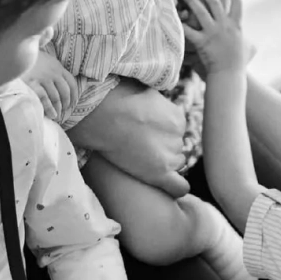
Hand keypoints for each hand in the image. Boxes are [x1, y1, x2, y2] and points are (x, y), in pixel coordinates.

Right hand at [23, 50, 77, 121]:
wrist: (15, 53)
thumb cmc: (30, 59)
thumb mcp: (46, 60)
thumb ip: (54, 69)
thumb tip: (61, 82)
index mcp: (57, 67)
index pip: (71, 82)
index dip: (74, 95)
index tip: (73, 103)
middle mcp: (53, 73)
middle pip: (65, 91)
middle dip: (66, 103)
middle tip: (64, 111)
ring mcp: (43, 78)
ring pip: (56, 97)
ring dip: (58, 108)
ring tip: (57, 115)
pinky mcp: (33, 84)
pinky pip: (44, 98)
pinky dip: (49, 108)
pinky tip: (52, 114)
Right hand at [67, 81, 187, 192]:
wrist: (102, 113)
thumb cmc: (115, 98)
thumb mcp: (142, 90)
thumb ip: (154, 101)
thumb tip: (152, 101)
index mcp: (176, 116)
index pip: (175, 131)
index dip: (160, 134)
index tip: (145, 134)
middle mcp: (178, 135)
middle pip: (176, 148)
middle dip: (161, 148)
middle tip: (139, 147)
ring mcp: (169, 155)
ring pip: (174, 164)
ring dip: (162, 164)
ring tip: (141, 161)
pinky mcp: (158, 173)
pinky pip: (178, 187)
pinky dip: (176, 188)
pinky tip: (168, 189)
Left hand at [180, 0, 248, 77]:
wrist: (229, 75)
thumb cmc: (238, 65)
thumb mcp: (247, 48)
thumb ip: (247, 41)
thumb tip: (252, 42)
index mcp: (236, 25)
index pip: (237, 4)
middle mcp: (224, 26)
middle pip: (215, 2)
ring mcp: (213, 33)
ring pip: (200, 11)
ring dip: (191, 0)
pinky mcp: (202, 42)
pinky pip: (189, 30)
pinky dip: (182, 23)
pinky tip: (175, 17)